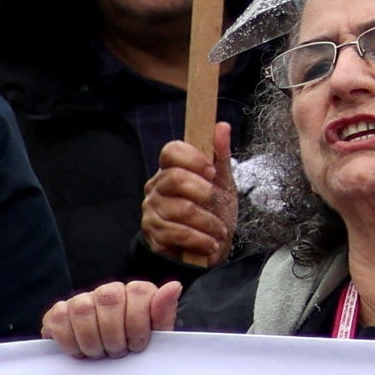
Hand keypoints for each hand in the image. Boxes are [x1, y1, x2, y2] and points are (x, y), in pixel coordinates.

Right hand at [40, 280, 177, 358]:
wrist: (104, 366)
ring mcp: (81, 300)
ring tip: (100, 354)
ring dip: (92, 341)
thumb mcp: (155, 336)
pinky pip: (59, 320)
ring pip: (83, 309)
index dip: (138, 324)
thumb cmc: (132, 349)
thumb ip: (163, 313)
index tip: (137, 346)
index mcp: (136, 293)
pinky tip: (80, 352)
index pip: (139, 292)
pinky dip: (70, 342)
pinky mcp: (59, 313)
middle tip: (117, 353)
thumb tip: (174, 286)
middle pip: (109, 299)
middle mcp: (109, 291)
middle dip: (114, 334)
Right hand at [138, 135, 234, 271]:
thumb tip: (222, 126)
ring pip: (180, 209)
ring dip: (207, 222)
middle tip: (218, 202)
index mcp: (171, 169)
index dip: (192, 158)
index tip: (211, 171)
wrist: (207, 247)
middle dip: (204, 192)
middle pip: (175, 178)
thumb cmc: (213, 211)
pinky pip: (177, 233)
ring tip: (219, 230)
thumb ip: (220, 156)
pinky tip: (210, 243)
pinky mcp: (153, 235)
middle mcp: (156, 187)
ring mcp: (152, 211)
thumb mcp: (222, 182)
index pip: (171, 151)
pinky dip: (200, 240)